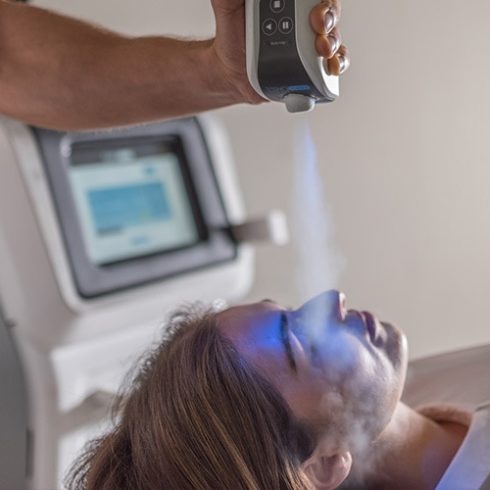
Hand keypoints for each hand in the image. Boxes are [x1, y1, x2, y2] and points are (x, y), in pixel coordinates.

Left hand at [209, 0, 349, 104]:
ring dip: (334, 44)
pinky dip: (339, 64)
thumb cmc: (233, 37)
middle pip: (330, 13)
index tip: (313, 13)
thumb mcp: (227, 10)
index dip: (321, 2)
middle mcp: (305, 19)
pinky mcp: (314, 66)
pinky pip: (335, 62)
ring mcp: (312, 43)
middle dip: (329, 20)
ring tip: (324, 52)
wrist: (232, 72)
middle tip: (319, 30)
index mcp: (289, 2)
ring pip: (334, 37)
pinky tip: (332, 67)